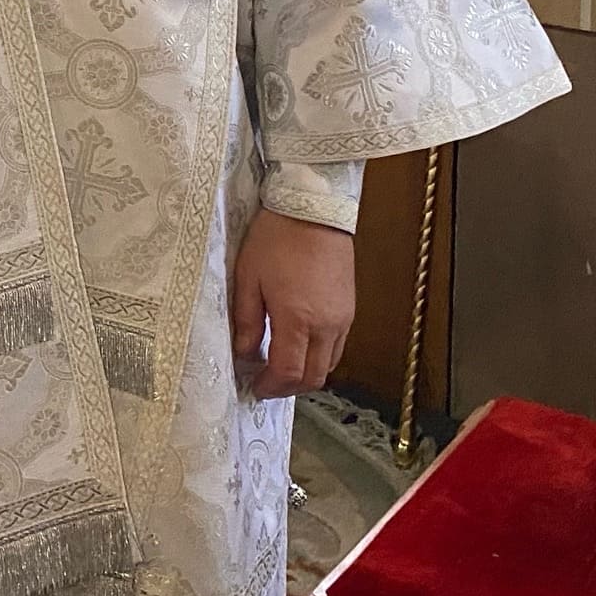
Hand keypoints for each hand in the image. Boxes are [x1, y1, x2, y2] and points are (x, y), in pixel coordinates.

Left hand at [229, 208, 354, 399]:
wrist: (313, 207)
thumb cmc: (276, 238)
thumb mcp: (248, 277)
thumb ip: (247, 320)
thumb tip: (245, 352)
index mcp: (298, 319)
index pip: (288, 372)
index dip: (271, 387)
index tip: (255, 387)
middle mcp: (327, 325)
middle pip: (314, 376)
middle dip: (289, 387)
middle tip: (267, 383)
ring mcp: (343, 318)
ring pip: (330, 364)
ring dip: (307, 373)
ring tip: (282, 365)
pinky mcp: (350, 308)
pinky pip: (338, 346)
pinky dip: (320, 355)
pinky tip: (300, 344)